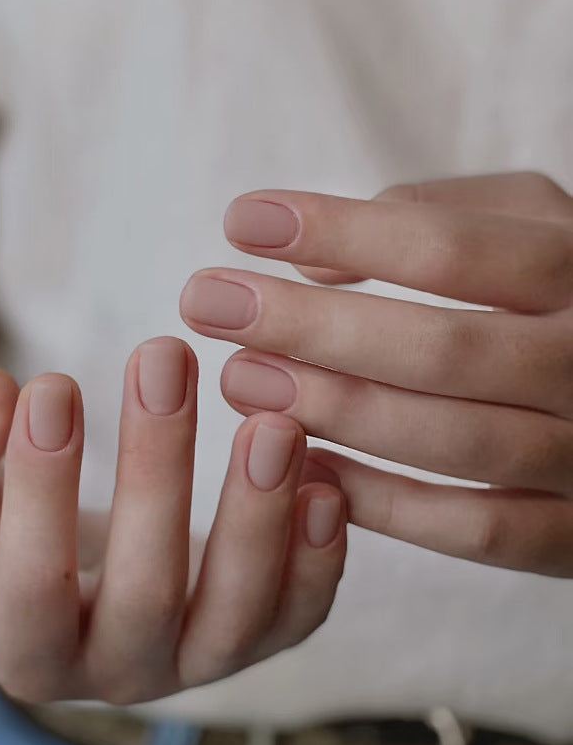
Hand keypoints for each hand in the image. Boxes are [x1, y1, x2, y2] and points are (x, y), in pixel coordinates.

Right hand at [0, 337, 345, 702]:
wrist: (66, 571)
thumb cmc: (0, 530)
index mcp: (28, 650)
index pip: (33, 590)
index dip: (39, 492)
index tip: (52, 385)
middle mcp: (118, 673)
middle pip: (146, 597)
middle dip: (156, 473)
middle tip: (163, 359)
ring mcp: (196, 662)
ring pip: (238, 615)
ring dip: (258, 517)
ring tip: (271, 425)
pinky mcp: (256, 637)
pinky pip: (296, 614)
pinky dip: (318, 555)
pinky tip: (323, 479)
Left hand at [181, 172, 572, 576]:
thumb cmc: (561, 291)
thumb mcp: (530, 224)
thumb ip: (440, 215)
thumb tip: (315, 266)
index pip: (449, 248)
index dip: (339, 231)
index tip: (242, 222)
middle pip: (439, 349)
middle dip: (308, 328)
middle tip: (208, 304)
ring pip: (452, 440)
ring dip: (332, 410)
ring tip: (239, 378)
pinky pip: (477, 529)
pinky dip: (385, 504)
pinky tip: (304, 465)